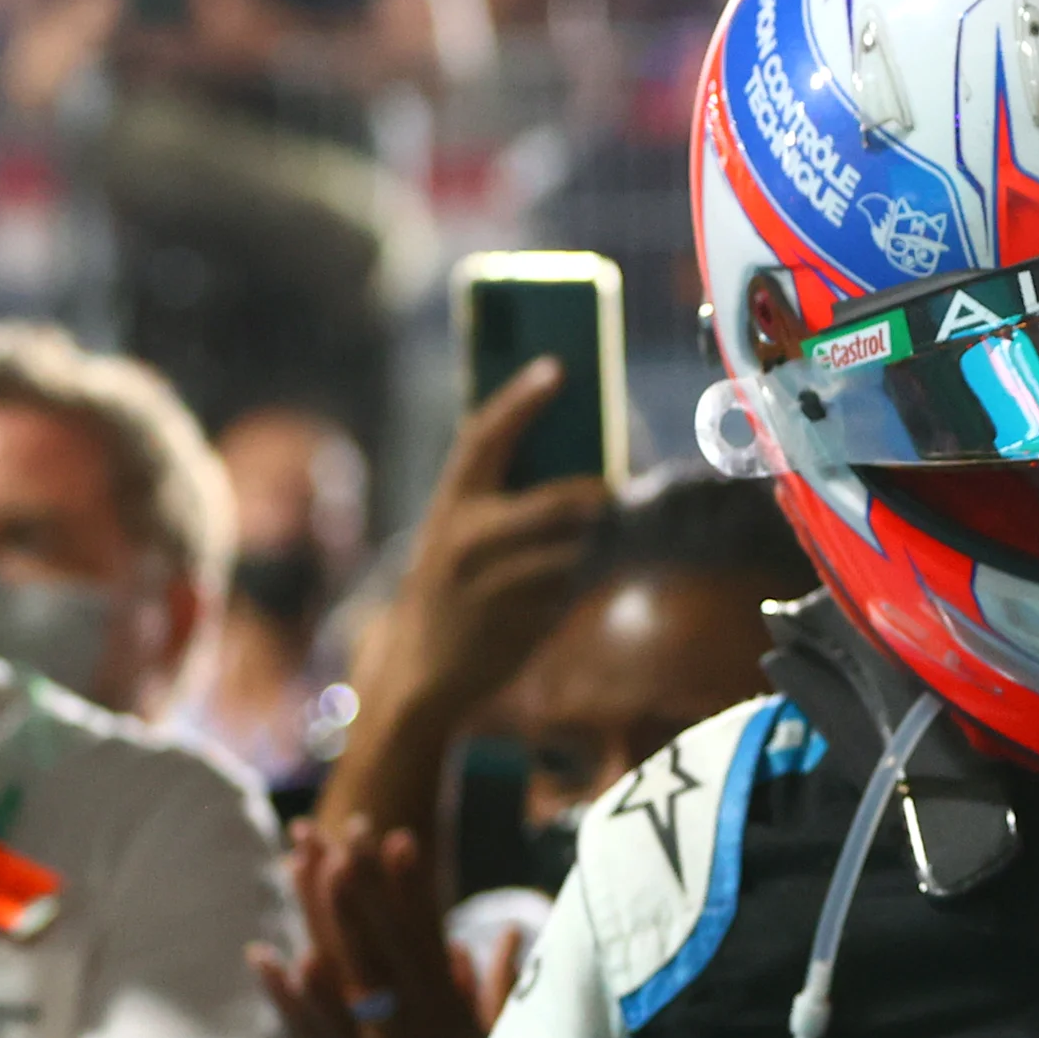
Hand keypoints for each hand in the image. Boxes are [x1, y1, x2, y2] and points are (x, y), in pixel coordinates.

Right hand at [350, 360, 609, 724]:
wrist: (421, 670)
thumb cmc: (450, 588)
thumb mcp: (454, 535)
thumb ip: (497, 499)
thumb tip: (577, 463)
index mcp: (448, 506)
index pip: (484, 437)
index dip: (520, 400)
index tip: (556, 367)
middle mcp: (467, 541)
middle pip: (560, 502)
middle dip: (596, 497)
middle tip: (617, 490)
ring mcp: (496, 585)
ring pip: (577, 549)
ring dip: (599, 543)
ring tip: (608, 538)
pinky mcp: (524, 621)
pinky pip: (575, 588)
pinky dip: (584, 581)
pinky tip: (576, 583)